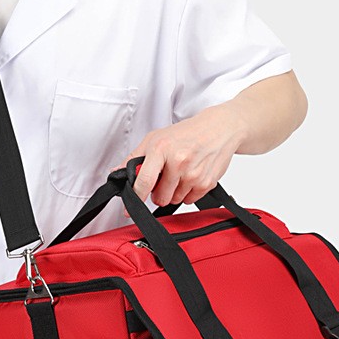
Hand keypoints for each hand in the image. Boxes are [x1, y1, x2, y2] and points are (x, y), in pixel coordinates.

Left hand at [114, 104, 245, 209]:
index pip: (143, 181)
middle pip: (159, 198)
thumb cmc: (186, 133)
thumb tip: (118, 172)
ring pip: (174, 200)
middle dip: (159, 192)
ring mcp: (193, 173)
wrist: (220, 128)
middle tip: (164, 178)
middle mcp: (178, 161)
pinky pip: (189, 200)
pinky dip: (188, 192)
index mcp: (161, 149)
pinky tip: (192, 176)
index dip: (135, 198)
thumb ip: (135, 157)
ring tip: (180, 174)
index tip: (128, 210)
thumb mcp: (156, 138)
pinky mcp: (207, 183)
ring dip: (174, 192)